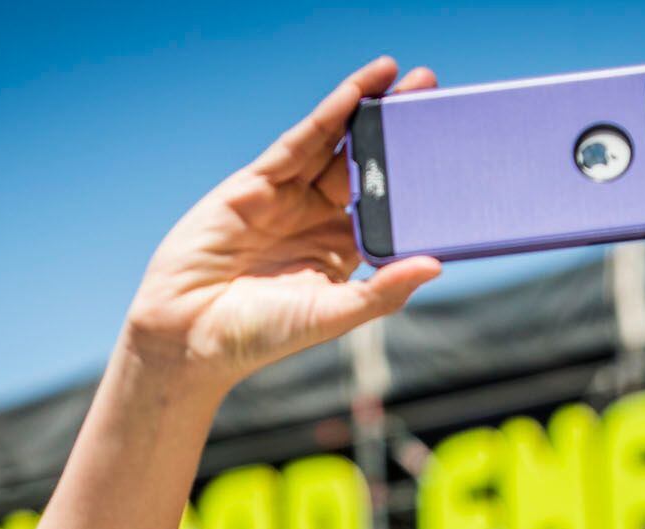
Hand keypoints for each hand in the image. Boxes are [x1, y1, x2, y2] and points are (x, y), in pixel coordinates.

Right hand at [121, 57, 442, 390]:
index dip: (418, 179)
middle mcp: (318, 218)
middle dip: (400, 130)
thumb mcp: (332, 313)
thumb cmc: (260, 334)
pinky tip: (359, 90)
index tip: (453, 152)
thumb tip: (436, 264)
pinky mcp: (258, 181)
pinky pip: (302, 140)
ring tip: (407, 78)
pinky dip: (331, 112)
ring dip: (370, 108)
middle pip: (368, 165)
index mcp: (342, 251)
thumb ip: (383, 291)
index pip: (389, 206)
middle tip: (436, 94)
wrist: (190, 333)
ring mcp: (288, 196)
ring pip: (337, 144)